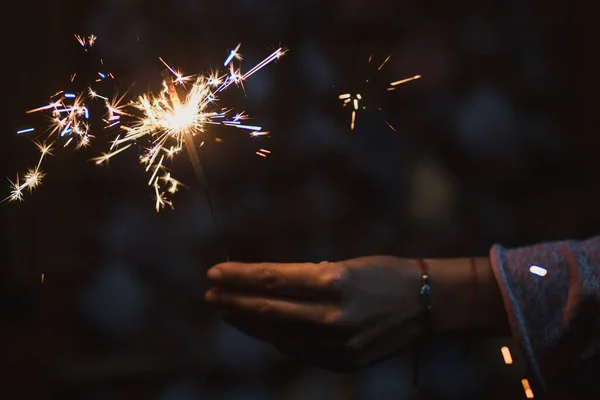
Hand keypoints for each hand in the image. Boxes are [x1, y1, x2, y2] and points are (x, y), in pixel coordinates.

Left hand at [204, 256, 426, 371]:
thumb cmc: (382, 274)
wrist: (424, 304)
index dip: (239, 276)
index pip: (271, 279)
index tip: (214, 271)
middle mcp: (331, 315)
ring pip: (278, 335)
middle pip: (268, 308)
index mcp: (332, 281)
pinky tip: (263, 329)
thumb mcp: (343, 265)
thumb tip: (266, 286)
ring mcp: (336, 343)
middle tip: (211, 294)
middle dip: (234, 301)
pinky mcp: (342, 361)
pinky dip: (277, 339)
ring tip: (229, 312)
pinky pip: (299, 351)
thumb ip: (305, 280)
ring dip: (250, 323)